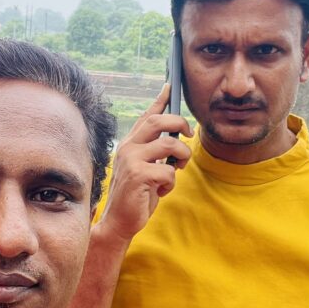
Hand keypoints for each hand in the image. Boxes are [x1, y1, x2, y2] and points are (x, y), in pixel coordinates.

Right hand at [97, 84, 191, 243]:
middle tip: (189, 134)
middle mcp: (128, 147)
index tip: (170, 86)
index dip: (160, 100)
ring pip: (170, 144)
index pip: (147, 116)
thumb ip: (156, 153)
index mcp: (130, 143)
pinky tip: (161, 190)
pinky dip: (171, 182)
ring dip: (182, 157)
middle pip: (159, 121)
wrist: (119, 221)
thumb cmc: (136, 195)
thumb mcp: (146, 168)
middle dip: (181, 124)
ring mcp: (131, 159)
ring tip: (177, 169)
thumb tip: (177, 138)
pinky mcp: (137, 175)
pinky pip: (168, 171)